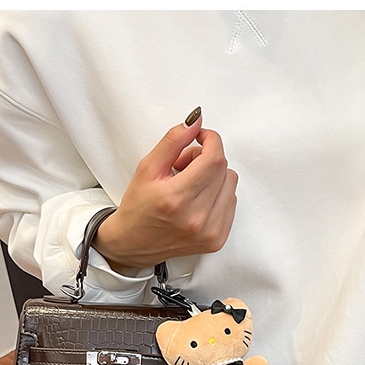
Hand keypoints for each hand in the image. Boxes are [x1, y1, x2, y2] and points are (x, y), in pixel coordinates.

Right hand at [94, 110, 237, 270]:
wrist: (133, 244)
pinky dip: (217, 195)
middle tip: (184, 165)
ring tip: (190, 185)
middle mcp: (196, 219)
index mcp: (176, 199)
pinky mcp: (216, 240)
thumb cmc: (138, 208)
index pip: (214, 159)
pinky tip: (198, 200)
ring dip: (214, 178)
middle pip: (223, 170)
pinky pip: (231, 203)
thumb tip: (196, 120)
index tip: (201, 137)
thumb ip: (173, 141)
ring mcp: (209, 232)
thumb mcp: (147, 168)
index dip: (211, 141)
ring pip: (230, 184)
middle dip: (206, 158)